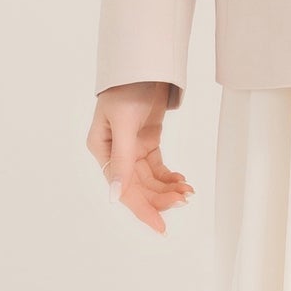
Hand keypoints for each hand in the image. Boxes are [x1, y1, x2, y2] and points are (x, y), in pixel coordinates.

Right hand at [87, 81, 194, 236]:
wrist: (144, 63)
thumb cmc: (127, 88)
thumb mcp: (124, 123)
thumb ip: (121, 161)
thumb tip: (116, 197)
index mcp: (102, 150)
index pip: (123, 189)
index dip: (143, 209)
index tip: (161, 227)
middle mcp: (114, 153)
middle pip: (138, 187)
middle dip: (161, 197)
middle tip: (184, 201)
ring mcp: (131, 148)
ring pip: (150, 180)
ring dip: (168, 189)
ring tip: (188, 192)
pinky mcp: (146, 142)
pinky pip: (157, 168)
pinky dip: (169, 177)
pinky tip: (182, 181)